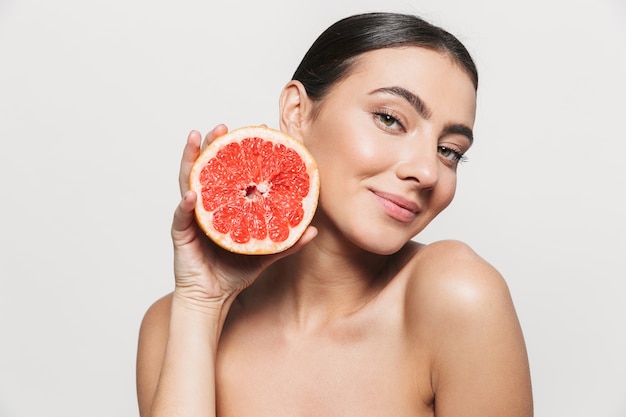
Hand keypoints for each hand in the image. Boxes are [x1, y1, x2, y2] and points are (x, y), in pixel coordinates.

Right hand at [170, 126, 316, 310]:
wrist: (213, 297)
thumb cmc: (234, 272)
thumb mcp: (264, 253)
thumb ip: (286, 241)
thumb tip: (314, 230)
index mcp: (225, 206)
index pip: (231, 172)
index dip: (240, 151)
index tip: (255, 131)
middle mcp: (207, 205)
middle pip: (208, 169)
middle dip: (213, 145)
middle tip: (222, 126)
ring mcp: (192, 217)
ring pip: (189, 182)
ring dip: (192, 159)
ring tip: (197, 138)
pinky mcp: (182, 234)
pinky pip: (182, 216)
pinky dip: (186, 204)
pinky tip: (192, 193)